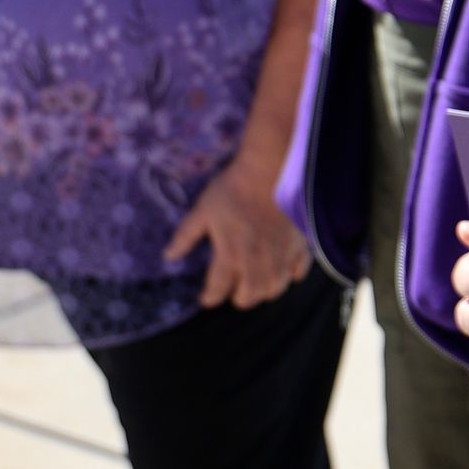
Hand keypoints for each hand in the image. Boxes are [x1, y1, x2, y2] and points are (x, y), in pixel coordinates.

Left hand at [166, 155, 306, 309]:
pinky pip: (298, 272)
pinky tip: (284, 270)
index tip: (205, 299)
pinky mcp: (299, 246)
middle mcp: (256, 263)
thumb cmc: (233, 189)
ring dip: (263, 291)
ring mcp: (281, 256)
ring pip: (274, 290)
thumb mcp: (202, 210)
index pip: (217, 290)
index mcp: (229, 256)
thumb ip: (186, 236)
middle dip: (238, 297)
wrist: (270, 170)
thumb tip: (168, 256)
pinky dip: (290, 276)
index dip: (209, 298)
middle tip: (233, 290)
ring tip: (257, 283)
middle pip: (248, 298)